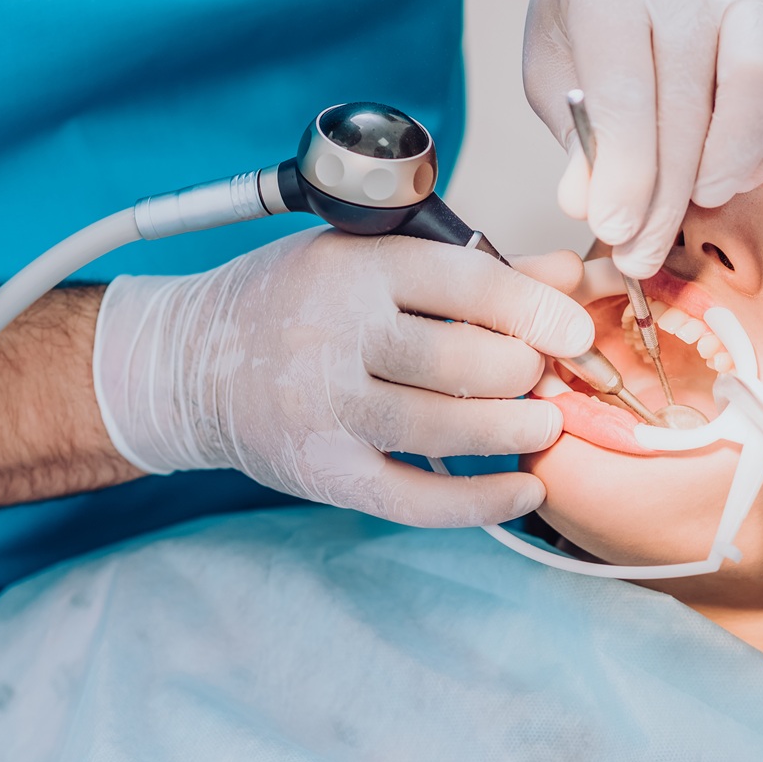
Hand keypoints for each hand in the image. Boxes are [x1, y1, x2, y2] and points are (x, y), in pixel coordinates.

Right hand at [92, 229, 593, 527]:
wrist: (189, 364)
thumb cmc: (293, 301)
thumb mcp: (370, 260)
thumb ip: (472, 268)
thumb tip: (566, 276)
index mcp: (352, 269)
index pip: (466, 284)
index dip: (535, 309)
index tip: (573, 329)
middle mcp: (333, 336)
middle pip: (462, 363)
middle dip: (523, 374)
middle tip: (544, 377)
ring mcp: (324, 410)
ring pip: (446, 430)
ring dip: (513, 432)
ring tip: (542, 424)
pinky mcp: (322, 471)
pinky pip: (416, 499)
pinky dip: (480, 502)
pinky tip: (524, 490)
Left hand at [523, 0, 762, 276]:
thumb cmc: (592, 18)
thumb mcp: (554, 67)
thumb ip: (575, 135)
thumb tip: (586, 204)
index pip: (625, 91)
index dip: (625, 174)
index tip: (615, 233)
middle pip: (688, 101)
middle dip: (666, 195)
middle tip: (645, 253)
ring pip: (757, 82)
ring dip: (728, 161)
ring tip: (696, 202)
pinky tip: (730, 175)